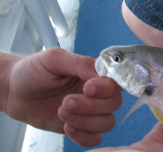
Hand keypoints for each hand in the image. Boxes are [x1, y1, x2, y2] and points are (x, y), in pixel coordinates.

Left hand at [3, 48, 121, 146]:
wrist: (13, 91)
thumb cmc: (33, 70)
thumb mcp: (54, 58)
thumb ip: (80, 63)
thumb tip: (101, 72)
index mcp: (93, 73)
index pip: (116, 82)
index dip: (106, 88)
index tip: (87, 88)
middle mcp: (96, 92)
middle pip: (114, 104)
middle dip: (90, 106)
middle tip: (65, 102)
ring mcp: (89, 111)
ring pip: (107, 123)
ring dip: (86, 121)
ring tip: (62, 112)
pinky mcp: (79, 127)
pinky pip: (95, 138)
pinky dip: (83, 136)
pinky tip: (67, 127)